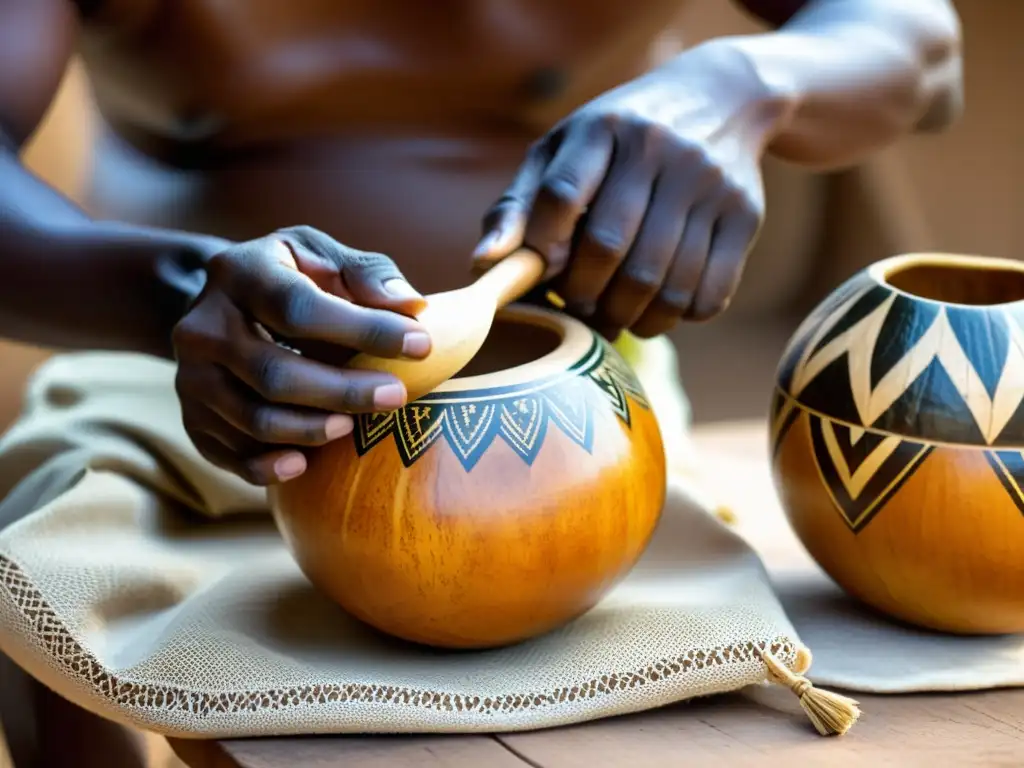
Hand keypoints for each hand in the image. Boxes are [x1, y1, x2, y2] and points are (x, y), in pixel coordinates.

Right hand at [172, 226, 430, 485]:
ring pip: (253, 418)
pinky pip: (227, 453)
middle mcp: (202, 325)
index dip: (364, 330)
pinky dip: (267, 466)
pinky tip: (304, 464)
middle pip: (275, 372)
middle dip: (343, 390)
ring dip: (311, 429)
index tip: (420, 345)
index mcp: (239, 273)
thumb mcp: (322, 256)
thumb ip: (367, 274)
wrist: (221, 304)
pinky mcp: (191, 416)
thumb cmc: (290, 278)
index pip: (301, 308)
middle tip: (395, 396)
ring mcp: (190, 375)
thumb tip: (412, 305)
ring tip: (355, 425)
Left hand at [475, 44, 783, 338]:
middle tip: (578, 309)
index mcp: (603, 128)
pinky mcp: (744, 215)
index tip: (541, 273)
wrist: (722, 99)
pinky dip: (678, 317)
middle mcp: (659, 149)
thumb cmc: (619, 140)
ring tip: (615, 318)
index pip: (562, 194)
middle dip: (583, 295)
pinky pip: (708, 293)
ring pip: (661, 282)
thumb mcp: (564, 151)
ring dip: (629, 318)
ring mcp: (707, 183)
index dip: (543, 247)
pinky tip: (659, 308)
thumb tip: (481, 266)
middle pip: (609, 247)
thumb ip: (519, 206)